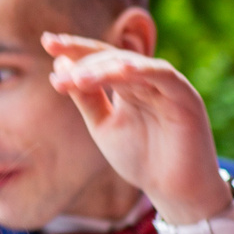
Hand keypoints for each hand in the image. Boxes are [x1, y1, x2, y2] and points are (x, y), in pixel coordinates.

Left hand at [41, 34, 231, 222]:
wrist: (173, 191)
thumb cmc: (141, 159)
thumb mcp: (103, 126)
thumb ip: (86, 98)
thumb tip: (60, 66)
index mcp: (128, 85)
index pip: (99, 59)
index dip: (75, 50)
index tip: (47, 42)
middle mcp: (147, 80)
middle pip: (112, 56)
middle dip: (83, 56)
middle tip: (56, 60)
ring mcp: (167, 86)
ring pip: (132, 65)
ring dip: (104, 68)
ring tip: (78, 79)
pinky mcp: (186, 96)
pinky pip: (163, 75)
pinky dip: (143, 70)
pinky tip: (120, 71)